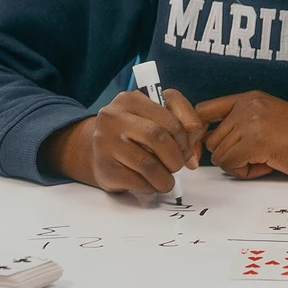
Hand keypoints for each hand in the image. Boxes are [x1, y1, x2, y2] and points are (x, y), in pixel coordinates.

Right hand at [41, 89, 205, 193]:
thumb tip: (193, 155)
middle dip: (176, 158)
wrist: (94, 150)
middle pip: (158, 138)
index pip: (169, 119)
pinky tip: (149, 183)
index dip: (184, 139)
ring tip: (166, 180)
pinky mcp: (104, 168)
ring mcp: (105, 143)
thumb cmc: (133, 132)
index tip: (186, 150)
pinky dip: (151, 187)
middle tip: (177, 166)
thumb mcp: (155, 117)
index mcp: (129, 100)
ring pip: (149, 165)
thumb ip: (182, 124)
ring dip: (166, 178)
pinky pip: (138, 182)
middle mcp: (113, 117)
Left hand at [195, 91, 287, 181]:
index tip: (207, 149)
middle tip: (256, 158)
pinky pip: (230, 165)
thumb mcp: (267, 120)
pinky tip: (267, 166)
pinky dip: (245, 173)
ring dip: (237, 165)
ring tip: (264, 160)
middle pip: (211, 139)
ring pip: (219, 154)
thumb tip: (207, 144)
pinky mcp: (256, 141)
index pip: (204, 110)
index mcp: (249, 98)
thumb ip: (241, 124)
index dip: (200, 133)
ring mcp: (251, 121)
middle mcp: (247, 105)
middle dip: (229, 155)